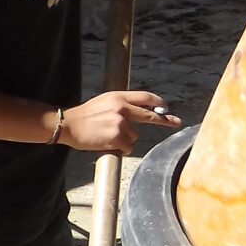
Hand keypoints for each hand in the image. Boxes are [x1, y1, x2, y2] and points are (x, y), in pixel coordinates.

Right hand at [61, 89, 179, 153]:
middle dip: (164, 120)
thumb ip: (121, 104)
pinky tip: (108, 144)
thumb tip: (138, 111)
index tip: (166, 107)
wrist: (69, 125)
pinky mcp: (117, 137)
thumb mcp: (105, 101)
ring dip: (126, 139)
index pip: (145, 97)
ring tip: (108, 136)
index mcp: (119, 97)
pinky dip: (121, 148)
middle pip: (149, 115)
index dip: (158, 102)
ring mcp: (120, 123)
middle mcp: (122, 108)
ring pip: (135, 136)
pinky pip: (128, 146)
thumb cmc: (85, 115)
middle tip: (176, 122)